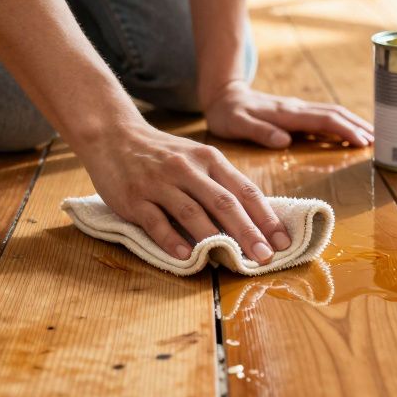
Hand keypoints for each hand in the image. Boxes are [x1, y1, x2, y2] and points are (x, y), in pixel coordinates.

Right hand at [76, 121, 290, 262]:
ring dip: (215, 239)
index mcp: (208, 158)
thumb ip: (220, 184)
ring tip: (235, 262)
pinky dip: (171, 240)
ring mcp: (160, 183)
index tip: (283, 241)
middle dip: (248, 232)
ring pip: (192, 213)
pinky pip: (156, 221)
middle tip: (266, 257)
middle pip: (223, 203)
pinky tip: (186, 256)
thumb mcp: (196, 158)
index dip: (266, 217)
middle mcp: (187, 169)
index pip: (244, 190)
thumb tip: (252, 221)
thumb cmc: (162, 154)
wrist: (114, 135)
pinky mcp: (135, 198)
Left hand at [204, 82, 373, 149]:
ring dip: (353, 123)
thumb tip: (285, 141)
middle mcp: (296, 109)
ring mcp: (297, 109)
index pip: (323, 121)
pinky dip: (341, 123)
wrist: (222, 95)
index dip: (344, 130)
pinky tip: (349, 132)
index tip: (362, 142)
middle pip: (334, 114)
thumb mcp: (236, 124)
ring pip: (332, 113)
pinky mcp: (295, 112)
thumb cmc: (227, 114)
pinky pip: (324, 117)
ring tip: (372, 137)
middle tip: (378, 142)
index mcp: (286, 113)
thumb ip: (259, 131)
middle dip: (357, 126)